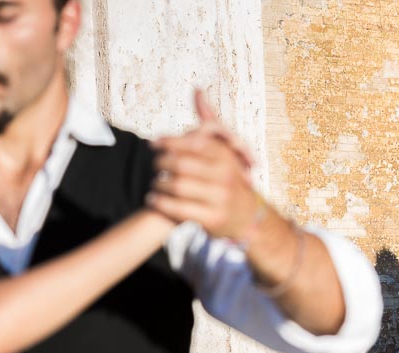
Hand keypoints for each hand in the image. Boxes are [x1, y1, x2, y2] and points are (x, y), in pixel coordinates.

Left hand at [147, 90, 257, 239]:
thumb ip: (208, 121)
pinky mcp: (213, 218)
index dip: (168, 142)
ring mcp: (220, 197)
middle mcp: (225, 175)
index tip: (153, 143)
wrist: (246, 216)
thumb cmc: (228, 177)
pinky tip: (152, 200)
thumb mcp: (223, 149)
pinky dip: (161, 204)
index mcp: (226, 156)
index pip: (191, 143)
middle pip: (181, 164)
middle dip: (161, 163)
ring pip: (177, 186)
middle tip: (152, 164)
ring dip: (159, 184)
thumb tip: (197, 89)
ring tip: (152, 183)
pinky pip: (178, 209)